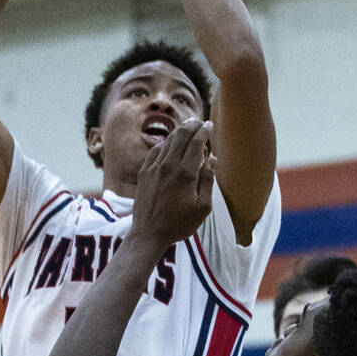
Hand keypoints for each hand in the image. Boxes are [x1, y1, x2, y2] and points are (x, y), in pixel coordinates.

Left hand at [132, 118, 214, 245]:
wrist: (148, 234)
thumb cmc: (179, 224)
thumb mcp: (202, 208)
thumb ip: (208, 181)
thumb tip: (212, 159)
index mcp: (185, 174)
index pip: (196, 143)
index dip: (203, 131)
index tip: (209, 125)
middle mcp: (168, 166)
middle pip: (181, 137)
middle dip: (191, 126)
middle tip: (199, 121)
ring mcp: (154, 168)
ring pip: (168, 141)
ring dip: (179, 132)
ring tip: (187, 126)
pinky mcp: (144, 173)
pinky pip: (155, 151)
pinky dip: (165, 143)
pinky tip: (169, 142)